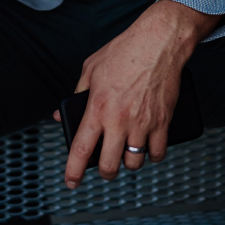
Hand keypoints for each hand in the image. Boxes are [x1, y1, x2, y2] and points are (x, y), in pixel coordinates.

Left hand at [53, 0, 218, 187]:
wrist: (157, 42)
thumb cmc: (123, 51)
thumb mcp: (91, 68)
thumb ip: (76, 93)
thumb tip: (61, 113)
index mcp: (97, 107)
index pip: (80, 148)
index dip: (73, 171)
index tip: (71, 182)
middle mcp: (119, 119)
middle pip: (108, 165)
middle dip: (104, 171)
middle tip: (104, 166)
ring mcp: (142, 123)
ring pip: (134, 163)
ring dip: (128, 162)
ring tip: (126, 152)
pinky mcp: (162, 122)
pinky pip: (158, 153)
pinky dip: (152, 155)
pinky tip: (147, 147)